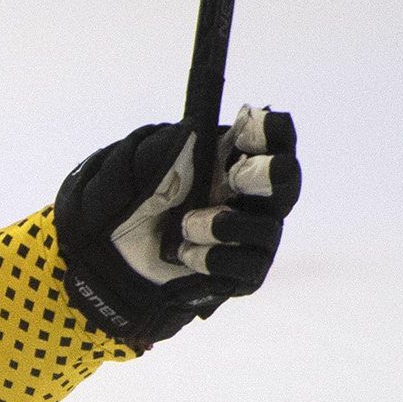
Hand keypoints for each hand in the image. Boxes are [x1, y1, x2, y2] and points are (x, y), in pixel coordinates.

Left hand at [54, 106, 300, 348]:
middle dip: (264, 176)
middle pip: (286, 179)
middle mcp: (255, 194)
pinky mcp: (244, 271)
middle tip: (234, 177)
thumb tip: (195, 131)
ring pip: (266, 229)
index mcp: (237, 157)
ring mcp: (254, 233)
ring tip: (185, 226)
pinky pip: (246, 266)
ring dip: (223, 225)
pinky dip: (212, 258)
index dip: (268, 131)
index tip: (244, 131)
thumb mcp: (144, 167)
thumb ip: (171, 148)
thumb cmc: (139, 201)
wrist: (116, 255)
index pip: (275, 136)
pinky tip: (183, 254)